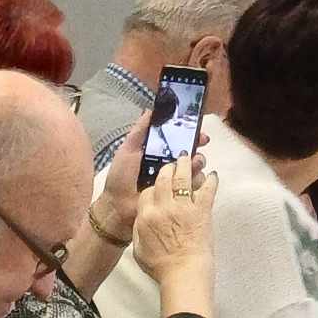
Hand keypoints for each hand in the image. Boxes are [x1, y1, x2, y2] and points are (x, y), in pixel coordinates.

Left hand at [99, 115, 211, 240]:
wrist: (117, 208)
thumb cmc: (120, 178)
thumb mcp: (127, 150)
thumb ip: (139, 131)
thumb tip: (151, 109)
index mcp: (159, 152)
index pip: (180, 139)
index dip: (191, 134)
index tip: (198, 131)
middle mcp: (169, 165)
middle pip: (191, 152)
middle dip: (198, 147)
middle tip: (199, 146)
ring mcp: (175, 181)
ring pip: (195, 168)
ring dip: (197, 163)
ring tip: (193, 164)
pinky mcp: (178, 197)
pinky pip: (194, 187)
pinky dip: (196, 182)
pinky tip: (189, 181)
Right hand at [133, 152, 217, 285]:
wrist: (184, 272)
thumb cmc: (161, 266)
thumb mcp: (139, 249)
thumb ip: (139, 230)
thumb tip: (142, 218)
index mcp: (146, 216)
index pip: (146, 191)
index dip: (152, 185)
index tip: (158, 183)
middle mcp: (164, 207)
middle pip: (163, 178)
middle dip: (168, 168)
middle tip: (174, 163)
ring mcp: (184, 206)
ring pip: (184, 177)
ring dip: (187, 165)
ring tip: (190, 158)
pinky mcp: (202, 209)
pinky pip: (207, 189)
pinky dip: (211, 180)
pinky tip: (212, 175)